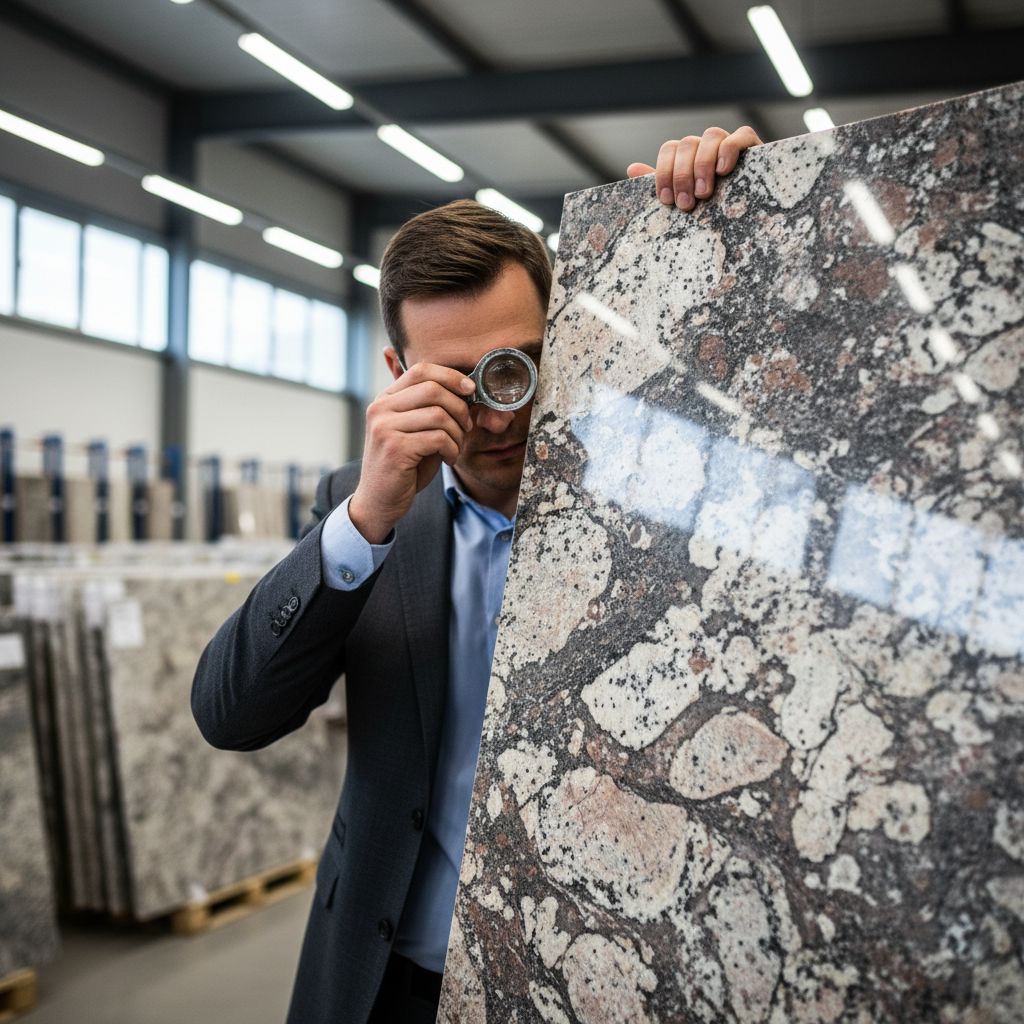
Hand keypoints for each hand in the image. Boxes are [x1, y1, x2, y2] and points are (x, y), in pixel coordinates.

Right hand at [349, 361, 474, 543]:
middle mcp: (380, 408)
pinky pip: (438, 438)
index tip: (469, 389)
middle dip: (459, 407)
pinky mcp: (395, 448)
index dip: (451, 376)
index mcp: (385, 399)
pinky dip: (452, 449)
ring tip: (455, 447)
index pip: (421, 370)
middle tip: (465, 427)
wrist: (379, 500)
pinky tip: (448, 459)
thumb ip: (431, 408)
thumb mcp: (416, 430)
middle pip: (433, 389)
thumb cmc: (404, 465)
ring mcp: (385, 427)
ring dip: (457, 433)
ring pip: (439, 415)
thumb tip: (466, 388)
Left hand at [627, 125, 762, 210]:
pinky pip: (740, 135)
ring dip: (703, 164)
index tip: (666, 199)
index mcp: (687, 155)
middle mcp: (705, 145)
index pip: (669, 149)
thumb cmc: (712, 208)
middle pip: (687, 144)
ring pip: (711, 136)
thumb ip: (662, 184)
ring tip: (704, 192)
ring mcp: (728, 142)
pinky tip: (723, 170)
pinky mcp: (752, 146)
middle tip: (687, 204)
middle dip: (682, 175)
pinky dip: (730, 150)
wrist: (750, 214)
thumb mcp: (684, 199)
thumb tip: (632, 169)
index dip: (664, 172)